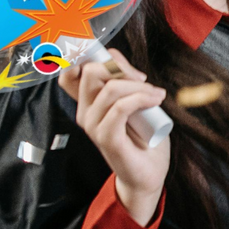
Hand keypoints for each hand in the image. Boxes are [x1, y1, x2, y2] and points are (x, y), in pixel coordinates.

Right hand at [59, 50, 169, 225]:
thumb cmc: (143, 136)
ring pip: (109, 89)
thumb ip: (125, 80)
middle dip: (120, 67)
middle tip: (143, 79)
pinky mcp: (106, 138)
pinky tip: (155, 100)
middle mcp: (84, 112)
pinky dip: (140, 98)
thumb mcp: (134, 99)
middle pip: (90, 71)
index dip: (88, 55)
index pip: (72, 70)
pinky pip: (120, 108)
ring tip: (157, 95)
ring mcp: (93, 126)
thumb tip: (120, 61)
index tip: (116, 59)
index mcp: (88, 102)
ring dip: (139, 86)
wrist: (148, 173)